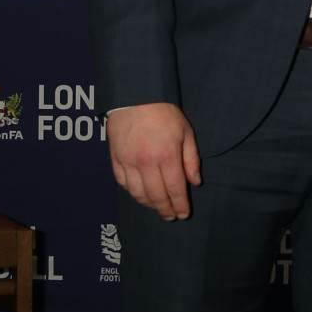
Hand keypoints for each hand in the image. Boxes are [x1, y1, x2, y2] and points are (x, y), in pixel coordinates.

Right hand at [108, 102, 201, 219]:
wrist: (135, 96)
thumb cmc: (164, 112)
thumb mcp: (185, 131)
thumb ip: (191, 159)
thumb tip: (195, 182)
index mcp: (167, 155)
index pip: (175, 189)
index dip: (180, 205)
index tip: (184, 214)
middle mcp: (146, 162)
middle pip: (157, 196)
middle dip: (166, 209)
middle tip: (171, 216)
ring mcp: (128, 161)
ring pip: (138, 194)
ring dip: (149, 205)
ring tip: (158, 208)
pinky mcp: (116, 158)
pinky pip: (123, 184)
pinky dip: (133, 193)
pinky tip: (141, 195)